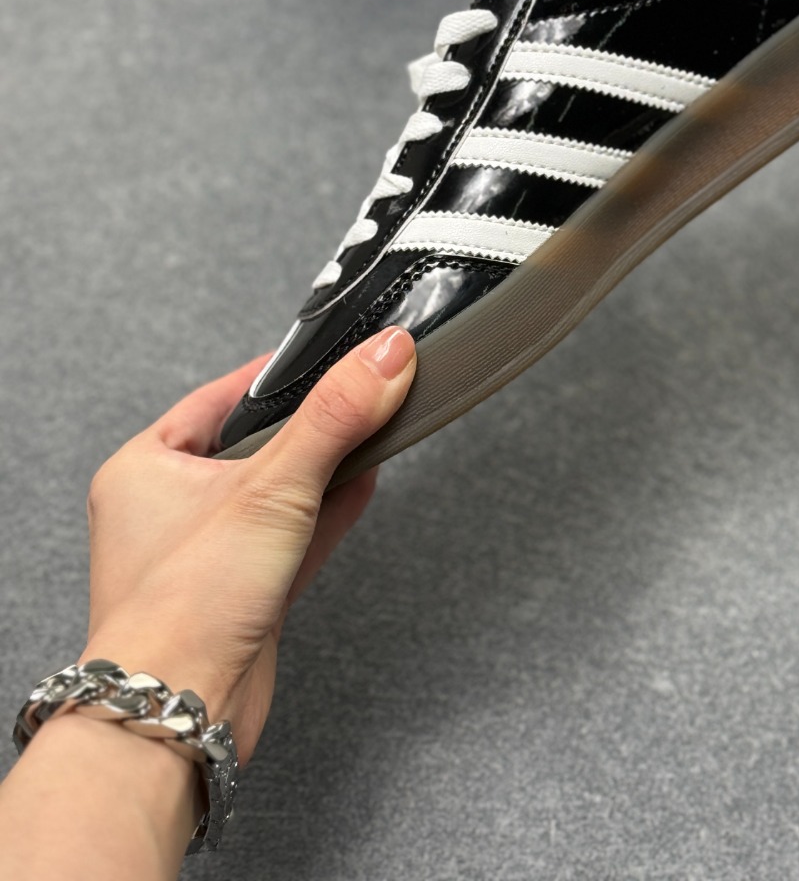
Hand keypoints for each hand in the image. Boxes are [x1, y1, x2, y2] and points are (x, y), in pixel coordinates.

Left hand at [78, 326, 415, 763]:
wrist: (181, 715)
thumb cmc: (185, 606)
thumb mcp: (271, 486)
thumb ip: (334, 417)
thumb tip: (384, 354)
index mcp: (144, 468)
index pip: (219, 398)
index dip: (276, 377)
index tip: (326, 355)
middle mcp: (168, 509)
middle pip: (254, 445)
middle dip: (309, 424)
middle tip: (358, 391)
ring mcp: (207, 555)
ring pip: (278, 492)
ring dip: (326, 467)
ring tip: (373, 429)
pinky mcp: (243, 596)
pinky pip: (293, 536)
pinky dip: (329, 511)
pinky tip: (365, 484)